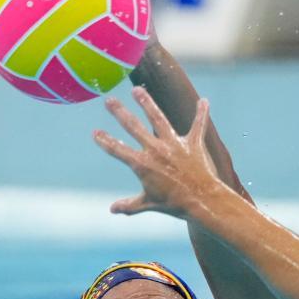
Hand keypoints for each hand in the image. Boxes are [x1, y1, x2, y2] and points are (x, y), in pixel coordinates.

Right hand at [93, 87, 221, 217]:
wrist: (202, 201)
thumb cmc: (174, 205)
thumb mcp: (149, 204)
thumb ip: (130, 205)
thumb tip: (112, 209)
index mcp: (142, 164)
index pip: (118, 150)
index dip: (105, 141)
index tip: (95, 132)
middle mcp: (156, 150)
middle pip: (133, 127)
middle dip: (119, 112)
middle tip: (109, 101)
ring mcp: (174, 144)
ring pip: (158, 118)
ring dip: (147, 102)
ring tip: (137, 90)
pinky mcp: (193, 143)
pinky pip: (198, 125)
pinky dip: (202, 113)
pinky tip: (204, 101)